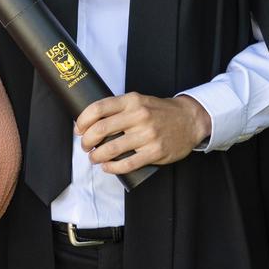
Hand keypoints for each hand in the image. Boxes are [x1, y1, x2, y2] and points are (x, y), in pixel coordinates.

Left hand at [74, 93, 211, 173]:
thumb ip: (119, 108)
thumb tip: (91, 121)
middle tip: (85, 146)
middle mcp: (139, 116)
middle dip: (86, 141)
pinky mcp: (155, 152)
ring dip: (96, 156)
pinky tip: (107, 167)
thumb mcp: (139, 100)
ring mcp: (147, 134)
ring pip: (111, 149)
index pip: (98, 108)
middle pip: (100, 129)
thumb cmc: (160, 111)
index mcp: (132, 101)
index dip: (83, 120)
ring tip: (95, 158)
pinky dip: (112, 168)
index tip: (79, 129)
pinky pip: (127, 164)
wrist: (189, 120)